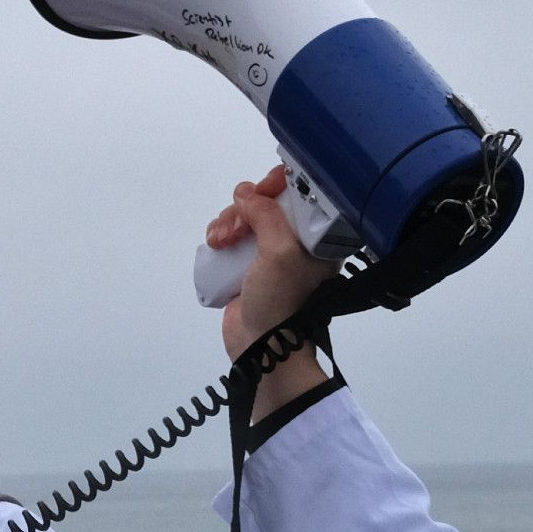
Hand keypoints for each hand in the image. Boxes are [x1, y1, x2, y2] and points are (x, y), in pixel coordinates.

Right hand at [208, 166, 333, 423]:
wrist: (264, 347)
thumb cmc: (282, 299)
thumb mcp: (281, 252)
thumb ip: (266, 216)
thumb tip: (245, 194)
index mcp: (317, 237)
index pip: (302, 193)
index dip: (280, 184)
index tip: (261, 190)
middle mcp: (296, 241)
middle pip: (267, 202)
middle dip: (245, 207)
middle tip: (235, 227)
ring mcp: (270, 253)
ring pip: (245, 217)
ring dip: (228, 221)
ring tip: (220, 241)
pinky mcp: (248, 266)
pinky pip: (233, 235)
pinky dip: (220, 233)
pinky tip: (215, 243)